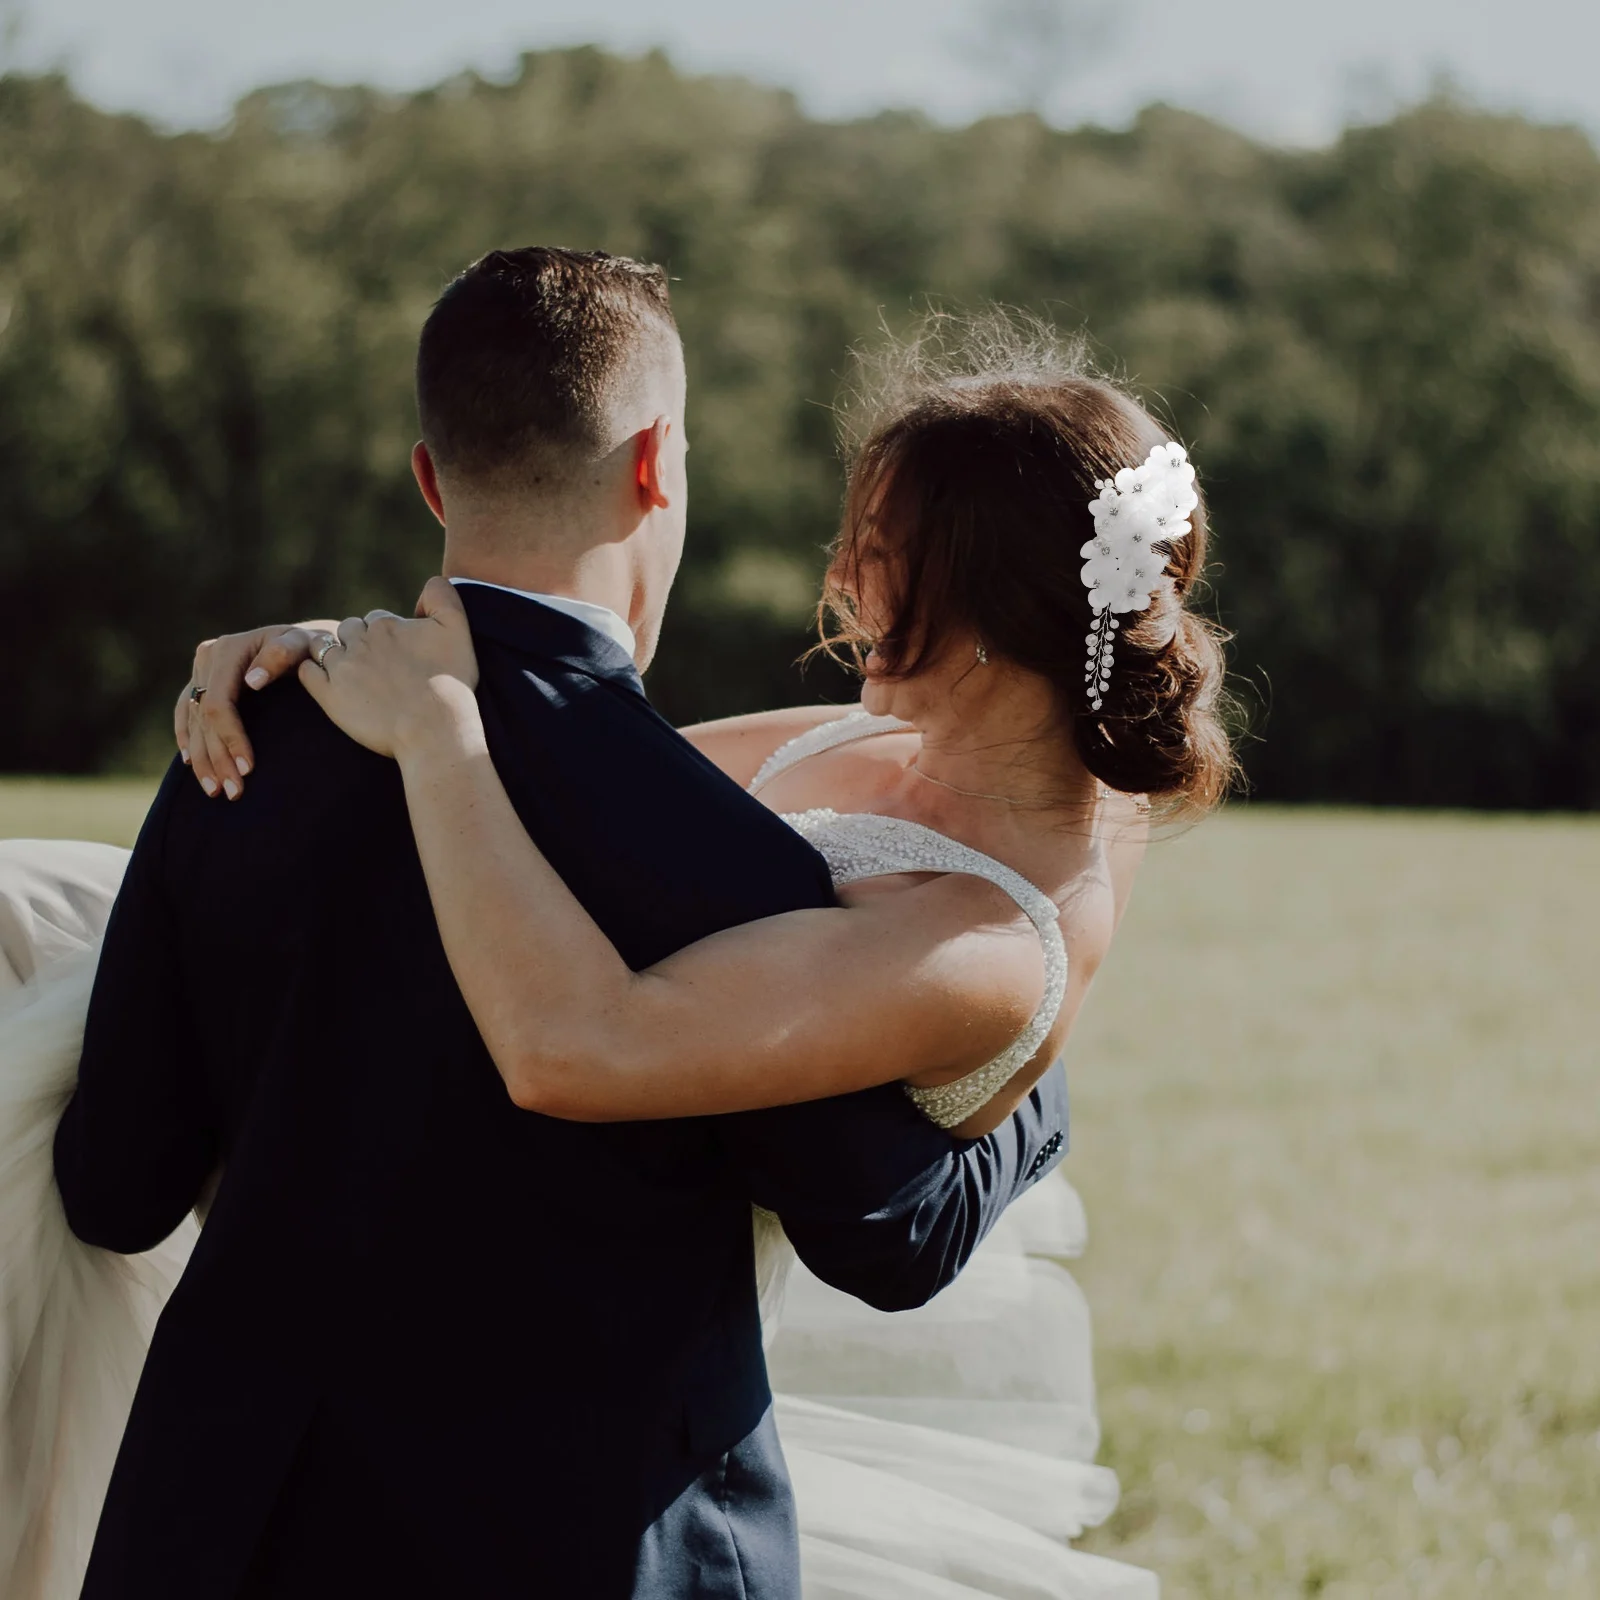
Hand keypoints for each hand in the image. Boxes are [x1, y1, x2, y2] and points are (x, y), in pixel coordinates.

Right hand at [176, 624, 328, 798]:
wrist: (305, 640)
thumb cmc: (310, 647)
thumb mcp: (304, 645)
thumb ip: (282, 655)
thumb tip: (252, 681)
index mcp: (229, 650)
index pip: (220, 703)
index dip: (230, 738)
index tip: (248, 769)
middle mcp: (208, 658)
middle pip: (205, 717)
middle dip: (218, 757)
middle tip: (233, 792)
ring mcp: (201, 669)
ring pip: (193, 720)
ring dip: (202, 758)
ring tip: (215, 790)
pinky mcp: (200, 680)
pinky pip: (186, 711)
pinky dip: (187, 737)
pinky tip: (190, 762)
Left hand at [299, 577, 481, 759]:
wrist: (436, 728)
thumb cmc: (451, 683)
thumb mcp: (458, 630)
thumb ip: (443, 596)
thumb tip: (430, 582)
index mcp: (387, 625)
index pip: (377, 620)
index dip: (388, 636)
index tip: (399, 657)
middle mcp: (361, 641)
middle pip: (349, 630)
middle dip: (360, 642)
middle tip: (377, 668)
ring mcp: (342, 668)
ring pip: (323, 647)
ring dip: (332, 654)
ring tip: (351, 674)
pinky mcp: (329, 695)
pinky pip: (306, 672)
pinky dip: (312, 672)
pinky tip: (329, 683)